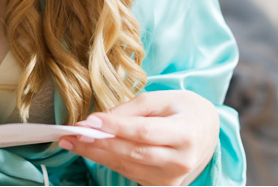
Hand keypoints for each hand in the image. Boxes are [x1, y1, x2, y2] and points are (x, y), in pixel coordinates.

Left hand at [58, 90, 219, 185]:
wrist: (205, 131)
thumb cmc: (182, 109)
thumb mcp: (160, 99)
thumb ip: (130, 110)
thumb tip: (99, 121)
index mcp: (186, 134)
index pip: (144, 132)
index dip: (116, 128)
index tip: (89, 121)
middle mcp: (181, 161)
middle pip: (132, 153)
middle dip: (99, 143)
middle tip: (72, 134)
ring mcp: (171, 178)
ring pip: (127, 166)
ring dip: (96, 153)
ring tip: (72, 141)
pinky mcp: (161, 185)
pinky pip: (129, 172)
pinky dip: (107, 160)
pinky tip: (90, 150)